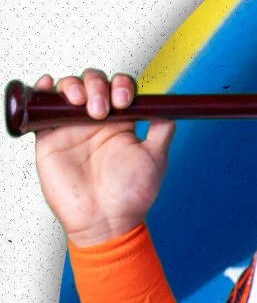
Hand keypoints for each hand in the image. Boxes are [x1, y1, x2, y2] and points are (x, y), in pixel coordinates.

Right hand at [32, 70, 174, 244]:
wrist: (105, 221)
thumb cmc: (131, 196)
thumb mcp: (156, 159)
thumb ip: (162, 130)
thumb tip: (169, 107)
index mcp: (121, 123)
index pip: (118, 88)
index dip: (121, 86)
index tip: (124, 101)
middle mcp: (96, 121)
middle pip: (92, 82)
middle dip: (97, 86)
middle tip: (101, 110)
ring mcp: (72, 127)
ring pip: (68, 88)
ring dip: (74, 86)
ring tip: (81, 103)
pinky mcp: (49, 138)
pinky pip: (42, 108)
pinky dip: (42, 91)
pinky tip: (49, 86)